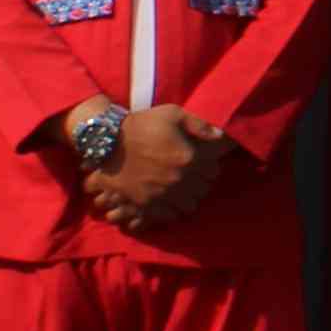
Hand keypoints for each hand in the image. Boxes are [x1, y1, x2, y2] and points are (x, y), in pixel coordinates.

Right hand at [93, 108, 226, 227]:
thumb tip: (221, 135)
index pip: (213, 172)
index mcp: (188, 159)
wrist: (109, 141)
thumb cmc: (143, 124)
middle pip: (203, 191)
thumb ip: (199, 124)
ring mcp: (161, 195)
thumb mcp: (173, 114)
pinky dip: (172, 211)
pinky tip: (169, 201)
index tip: (204, 164)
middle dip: (201, 183)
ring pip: (189, 207)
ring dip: (189, 198)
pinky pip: (168, 216)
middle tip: (194, 177)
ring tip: (183, 190)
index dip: (210, 167)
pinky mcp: (145, 204)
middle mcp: (178, 180)